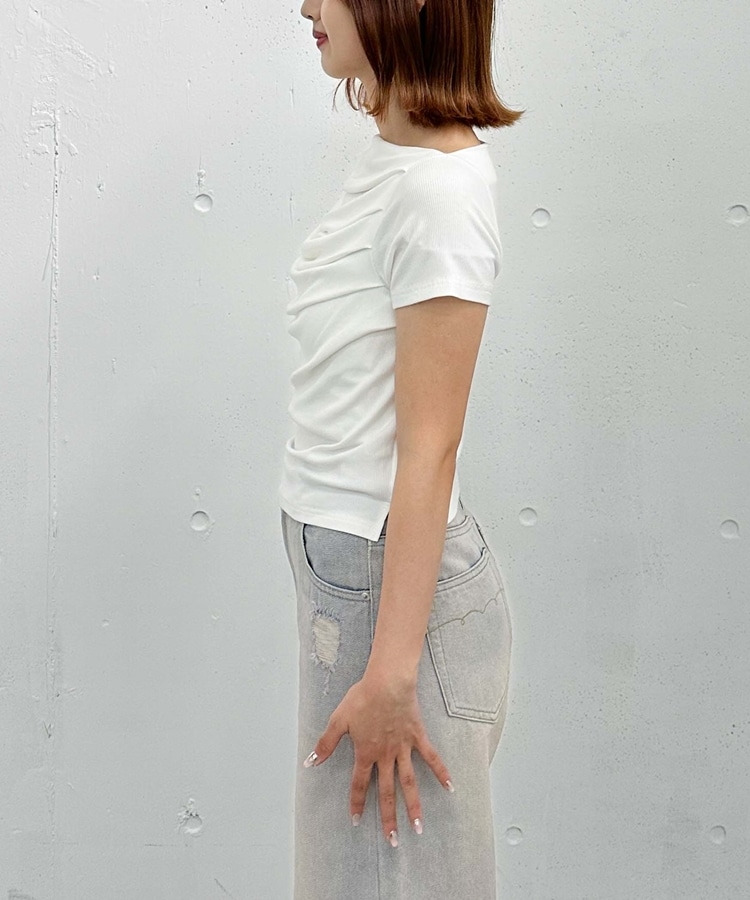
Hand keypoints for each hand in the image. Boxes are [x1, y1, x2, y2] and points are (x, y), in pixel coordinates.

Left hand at [302, 669, 453, 845]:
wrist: (387, 683)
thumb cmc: (362, 698)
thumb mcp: (338, 720)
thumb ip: (325, 743)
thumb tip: (310, 762)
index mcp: (366, 753)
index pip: (360, 784)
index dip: (357, 803)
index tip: (357, 822)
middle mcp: (385, 756)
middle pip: (387, 792)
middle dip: (389, 818)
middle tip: (393, 841)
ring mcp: (403, 748)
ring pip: (409, 782)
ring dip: (414, 806)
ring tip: (419, 827)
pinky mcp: (417, 737)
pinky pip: (431, 757)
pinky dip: (441, 772)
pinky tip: (450, 787)